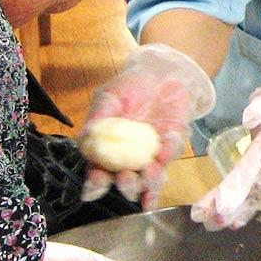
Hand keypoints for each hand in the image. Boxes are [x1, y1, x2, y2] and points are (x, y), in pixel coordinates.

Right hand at [79, 44, 215, 209]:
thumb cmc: (129, 88)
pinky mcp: (172, 147)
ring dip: (151, 182)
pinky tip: (163, 153)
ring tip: (149, 173)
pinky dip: (167, 156)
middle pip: (128, 184)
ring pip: (152, 180)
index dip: (96, 184)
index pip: (99, 174)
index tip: (97, 184)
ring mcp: (152, 157)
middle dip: (127, 186)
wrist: (159, 74)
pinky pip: (171, 156)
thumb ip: (99, 117)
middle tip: (126, 178)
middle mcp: (130, 160)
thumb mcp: (108, 98)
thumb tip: (88, 135)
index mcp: (108, 152)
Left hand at [190, 84, 260, 230]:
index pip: (252, 168)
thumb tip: (248, 117)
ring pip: (253, 199)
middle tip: (202, 217)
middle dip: (226, 206)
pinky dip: (245, 212)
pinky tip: (231, 223)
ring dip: (232, 212)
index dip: (235, 187)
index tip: (219, 203)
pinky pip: (260, 199)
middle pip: (248, 190)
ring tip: (210, 224)